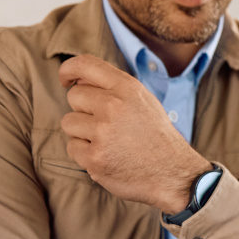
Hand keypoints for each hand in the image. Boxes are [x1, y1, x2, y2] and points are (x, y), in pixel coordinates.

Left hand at [58, 55, 210, 212]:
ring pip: (68, 122)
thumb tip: (78, 81)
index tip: (66, 80)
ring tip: (106, 141)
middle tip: (105, 124)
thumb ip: (113, 88)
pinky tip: (106, 156)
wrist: (172, 173)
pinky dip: (84, 154)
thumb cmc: (155, 136)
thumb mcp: (143, 101)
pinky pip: (72, 147)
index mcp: (127, 88)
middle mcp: (113, 106)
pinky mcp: (94, 158)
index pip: (85, 64)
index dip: (68, 70)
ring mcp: (102, 133)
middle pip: (74, 97)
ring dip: (81, 133)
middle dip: (83, 110)